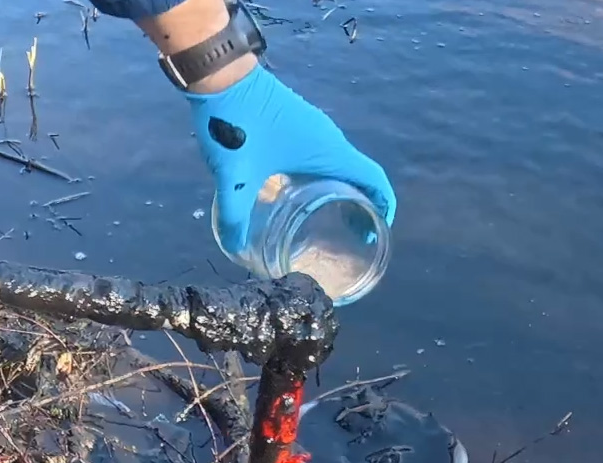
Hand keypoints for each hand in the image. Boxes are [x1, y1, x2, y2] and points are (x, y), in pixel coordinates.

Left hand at [186, 64, 396, 252]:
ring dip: (347, 194)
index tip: (377, 234)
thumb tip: (237, 249)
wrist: (218, 73)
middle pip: (361, 176)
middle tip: (353, 239)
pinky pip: (325, 159)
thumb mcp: (234, 178)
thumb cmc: (234, 123)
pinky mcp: (298, 127)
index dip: (384, 207)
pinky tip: (306, 199)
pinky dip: (327, 181)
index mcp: (328, 152)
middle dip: (364, 208)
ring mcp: (314, 131)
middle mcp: (329, 140)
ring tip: (335, 224)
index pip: (374, 179)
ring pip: (342, 167)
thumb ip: (235, 216)